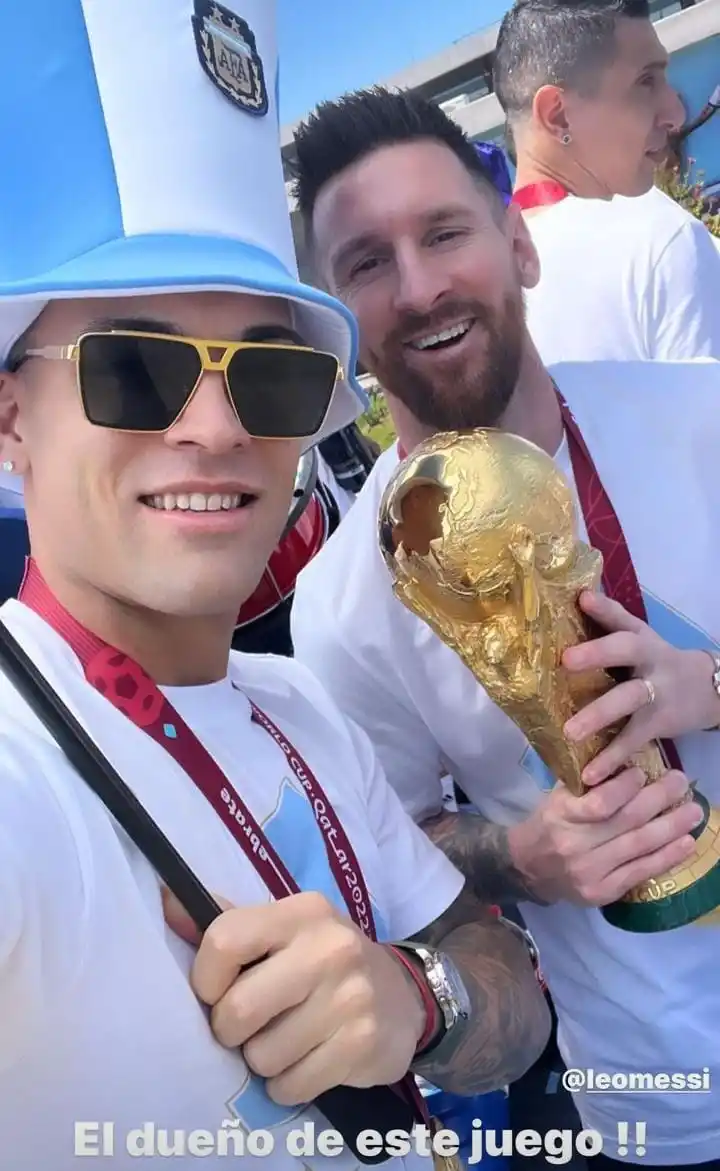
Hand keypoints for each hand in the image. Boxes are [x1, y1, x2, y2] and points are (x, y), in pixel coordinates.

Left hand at [163, 889, 426, 1104]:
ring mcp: (351, 996)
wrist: (403, 997)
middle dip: (231, 1030)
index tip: (216, 990)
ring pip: (263, 1056)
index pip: (224, 940)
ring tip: (285, 1041)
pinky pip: (293, 1085)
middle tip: (249, 1026)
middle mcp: (329, 947)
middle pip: (238, 1009)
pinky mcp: (363, 1043)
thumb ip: (228, 922)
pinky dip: (289, 1084)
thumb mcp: (284, 931)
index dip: (205, 978)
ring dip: (263, 1060)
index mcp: (301, 911)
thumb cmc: (323, 962)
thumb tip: (164, 897)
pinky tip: (306, 1062)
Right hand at [509, 765, 702, 905]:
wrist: (528, 868)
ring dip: (671, 828)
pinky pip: (640, 872)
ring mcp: (590, 872)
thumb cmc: (549, 824)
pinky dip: (666, 858)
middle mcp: (575, 844)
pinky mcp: (602, 891)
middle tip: (682, 782)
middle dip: (659, 800)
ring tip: (694, 812)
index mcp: (561, 815)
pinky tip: (686, 844)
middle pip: (626, 821)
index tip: (644, 772)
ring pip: (638, 846)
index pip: (599, 803)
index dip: (626, 787)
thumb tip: (627, 760)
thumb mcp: (558, 797)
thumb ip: (587, 783)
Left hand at [561, 591, 719, 784]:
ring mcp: (657, 691)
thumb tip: (579, 596)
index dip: (603, 608)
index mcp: (640, 636)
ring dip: (599, 715)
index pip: (621, 617)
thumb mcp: (640, 637)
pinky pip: (633, 739)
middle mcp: (650, 658)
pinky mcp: (659, 722)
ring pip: (629, 699)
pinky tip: (589, 774)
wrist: (710, 688)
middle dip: (597, 653)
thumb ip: (610, 620)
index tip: (581, 599)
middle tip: (566, 661)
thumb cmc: (656, 661)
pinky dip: (611, 758)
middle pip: (626, 651)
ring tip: (570, 732)